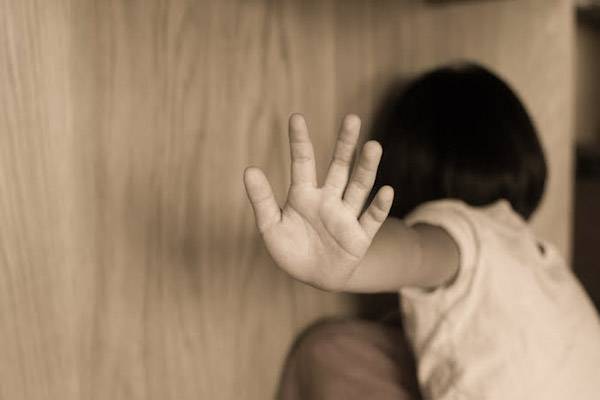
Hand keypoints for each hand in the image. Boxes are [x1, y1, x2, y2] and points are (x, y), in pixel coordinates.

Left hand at [243, 114, 393, 290]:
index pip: (303, 162)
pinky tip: (386, 191)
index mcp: (303, 195)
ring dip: (365, 168)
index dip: (299, 141)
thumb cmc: (291, 249)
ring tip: (373, 146)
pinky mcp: (360, 236)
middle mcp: (328, 200)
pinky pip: (371, 219)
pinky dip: (378, 206)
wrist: (314, 278)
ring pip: (358, 187)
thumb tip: (249, 169)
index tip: (296, 117)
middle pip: (339, 167)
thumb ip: (262, 200)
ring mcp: (346, 216)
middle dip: (345, 145)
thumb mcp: (271, 226)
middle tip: (352, 119)